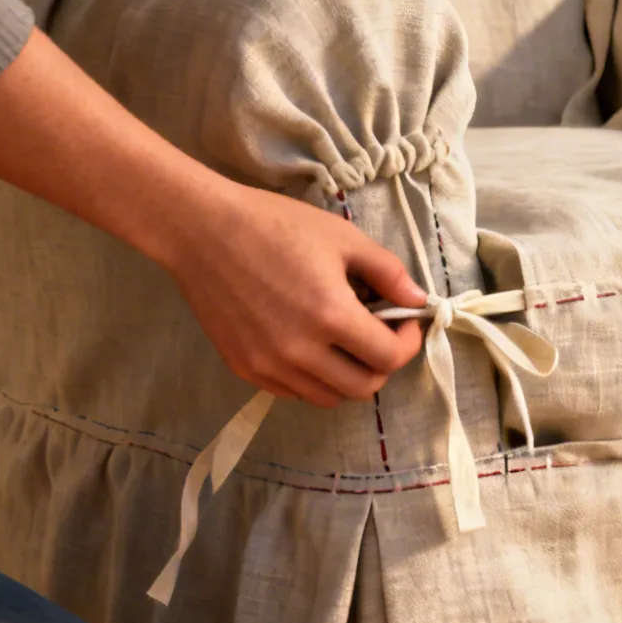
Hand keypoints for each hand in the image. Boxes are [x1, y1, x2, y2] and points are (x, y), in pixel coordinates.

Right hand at [161, 183, 427, 407]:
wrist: (202, 231)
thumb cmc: (276, 226)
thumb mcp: (344, 239)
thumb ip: (388, 273)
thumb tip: (419, 300)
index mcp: (331, 316)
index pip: (389, 357)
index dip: (407, 342)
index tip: (404, 321)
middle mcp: (300, 351)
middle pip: (363, 387)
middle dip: (382, 363)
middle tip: (378, 333)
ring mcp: (268, 365)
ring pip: (328, 396)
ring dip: (348, 375)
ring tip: (343, 339)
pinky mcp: (243, 368)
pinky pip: (293, 391)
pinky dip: (313, 378)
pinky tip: (311, 344)